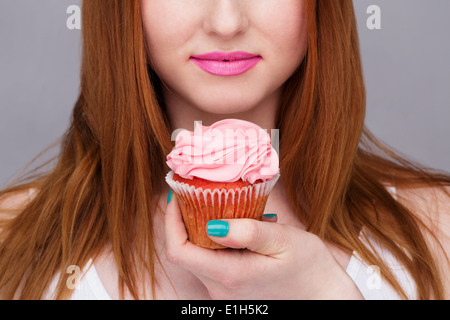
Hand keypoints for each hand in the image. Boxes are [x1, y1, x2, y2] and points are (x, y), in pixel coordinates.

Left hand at [164, 192, 363, 299]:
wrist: (323, 296)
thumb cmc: (309, 268)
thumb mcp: (283, 241)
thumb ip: (248, 232)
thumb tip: (212, 224)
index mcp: (229, 275)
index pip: (178, 251)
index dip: (171, 222)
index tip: (179, 196)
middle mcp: (220, 289)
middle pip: (184, 252)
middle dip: (184, 220)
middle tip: (196, 193)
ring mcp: (224, 292)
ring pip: (197, 256)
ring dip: (199, 228)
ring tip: (217, 204)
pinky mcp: (231, 288)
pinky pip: (211, 261)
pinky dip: (213, 240)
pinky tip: (233, 224)